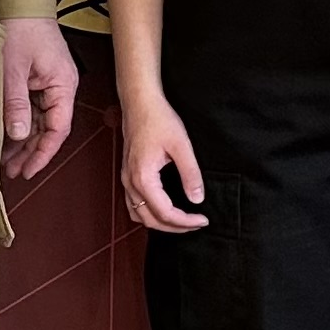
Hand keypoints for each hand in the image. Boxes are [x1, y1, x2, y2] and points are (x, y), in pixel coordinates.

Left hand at [0, 16, 79, 179]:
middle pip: (49, 129)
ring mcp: (49, 84)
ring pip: (39, 122)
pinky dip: (19, 124)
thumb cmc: (21, 27)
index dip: (43, 153)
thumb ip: (15, 103)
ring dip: (23, 141)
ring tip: (5, 161)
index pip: (59, 128)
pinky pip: (31, 110)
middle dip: (31, 151)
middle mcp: (60, 87)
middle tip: (12, 171)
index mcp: (63, 85)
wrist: (18, 2)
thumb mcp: (12, 69)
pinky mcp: (37, 81)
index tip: (28, 169)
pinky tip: (6, 138)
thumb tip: (17, 134)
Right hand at [118, 88, 208, 232]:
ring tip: (182, 221)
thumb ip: (190, 174)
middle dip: (175, 227)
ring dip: (160, 223)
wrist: (140, 103)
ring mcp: (126, 180)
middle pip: (150, 220)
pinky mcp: (128, 175)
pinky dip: (150, 213)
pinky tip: (165, 209)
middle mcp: (130, 183)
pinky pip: (134, 204)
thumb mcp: (181, 145)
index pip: (165, 212)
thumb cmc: (159, 119)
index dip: (185, 221)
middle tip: (196, 223)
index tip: (203, 219)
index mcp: (143, 178)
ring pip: (140, 215)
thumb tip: (197, 199)